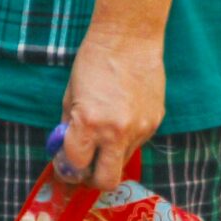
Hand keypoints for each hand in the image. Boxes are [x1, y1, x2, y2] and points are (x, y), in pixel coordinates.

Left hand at [58, 28, 164, 189]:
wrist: (129, 40)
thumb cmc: (91, 62)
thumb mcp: (69, 94)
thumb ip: (68, 125)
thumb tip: (65, 149)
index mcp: (89, 123)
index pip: (77, 165)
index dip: (67, 169)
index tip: (64, 167)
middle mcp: (117, 133)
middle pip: (106, 180)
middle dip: (92, 179)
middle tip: (84, 168)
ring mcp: (140, 130)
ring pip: (123, 162)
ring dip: (110, 157)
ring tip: (101, 136)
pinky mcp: (156, 124)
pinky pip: (137, 144)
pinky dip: (125, 140)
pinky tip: (119, 118)